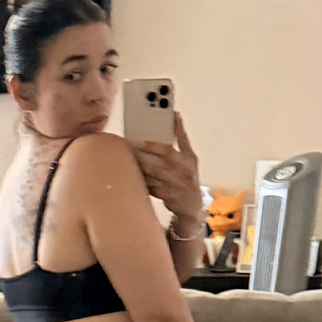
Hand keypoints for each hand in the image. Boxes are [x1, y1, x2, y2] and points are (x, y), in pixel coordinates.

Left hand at [131, 110, 201, 229]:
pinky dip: (141, 181)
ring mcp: (178, 183)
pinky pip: (151, 186)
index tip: (169, 114)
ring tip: (129, 157)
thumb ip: (180, 144)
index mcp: (190, 158)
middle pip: (166, 153)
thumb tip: (174, 119)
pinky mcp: (169, 195)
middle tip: (136, 142)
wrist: (192, 206)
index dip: (177, 126)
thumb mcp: (188, 161)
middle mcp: (185, 169)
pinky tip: (131, 176)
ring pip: (155, 170)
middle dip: (150, 146)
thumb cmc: (186, 179)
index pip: (183, 139)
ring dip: (141, 164)